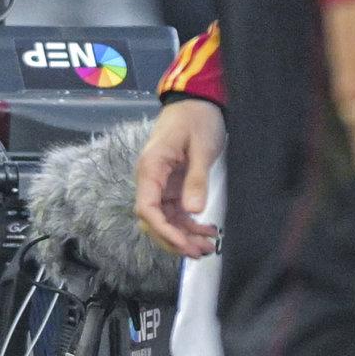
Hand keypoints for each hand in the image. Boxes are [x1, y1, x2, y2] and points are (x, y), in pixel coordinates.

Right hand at [134, 99, 225, 257]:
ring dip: (183, 236)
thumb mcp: (201, 148)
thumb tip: (193, 210)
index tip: (184, 244)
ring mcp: (161, 184)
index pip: (147, 208)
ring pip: (165, 219)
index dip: (162, 230)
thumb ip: (196, 179)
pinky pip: (176, 211)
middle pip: (153, 219)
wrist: (195, 103)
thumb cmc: (196, 119)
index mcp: (151, 169)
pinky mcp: (172, 186)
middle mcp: (151, 180)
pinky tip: (207, 231)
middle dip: (173, 239)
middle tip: (200, 252)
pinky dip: (189, 224)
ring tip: (207, 247)